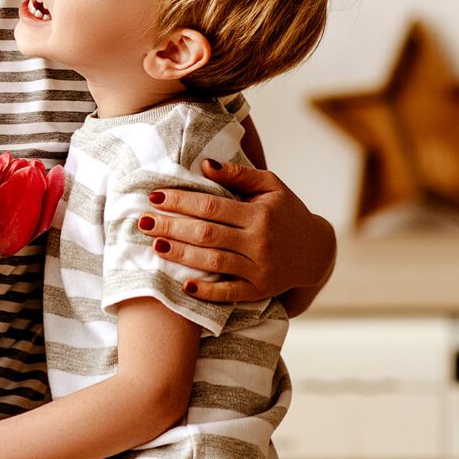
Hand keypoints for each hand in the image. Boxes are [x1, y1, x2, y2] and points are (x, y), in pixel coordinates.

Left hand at [141, 159, 335, 303]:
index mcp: (259, 215)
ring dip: (181, 255)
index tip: (155, 197)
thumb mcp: (271, 186)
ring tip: (155, 245)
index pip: (212, 207)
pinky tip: (184, 285)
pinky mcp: (258, 291)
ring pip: (213, 262)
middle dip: (172, 227)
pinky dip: (206, 291)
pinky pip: (228, 293)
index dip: (181, 201)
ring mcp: (259, 270)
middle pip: (207, 234)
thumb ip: (239, 175)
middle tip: (143, 222)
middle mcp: (259, 243)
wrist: (316, 252)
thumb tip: (204, 164)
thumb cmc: (287, 213)